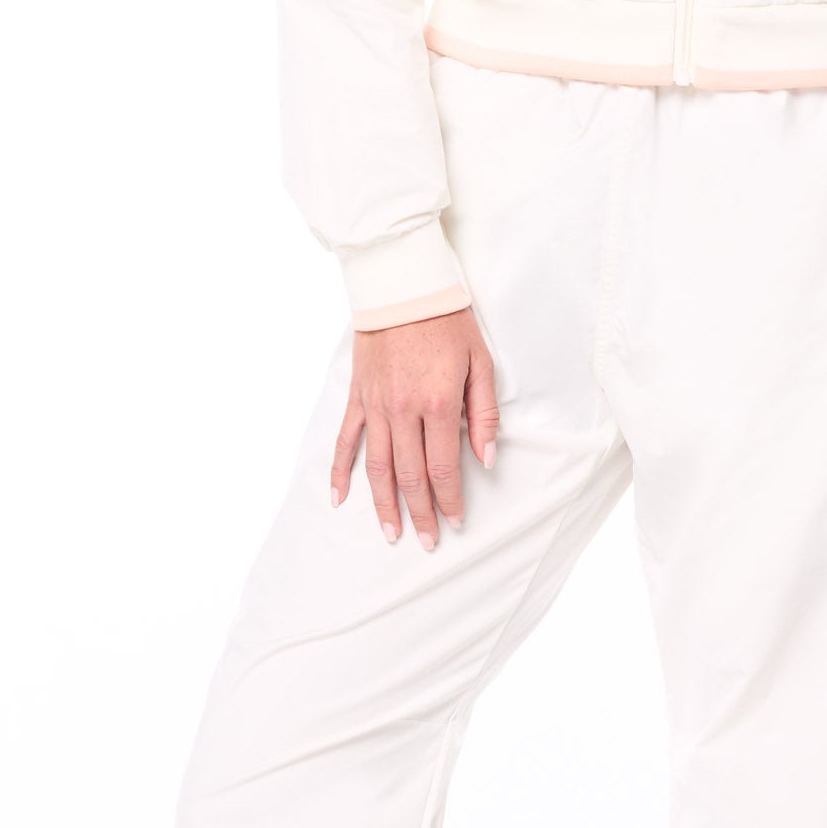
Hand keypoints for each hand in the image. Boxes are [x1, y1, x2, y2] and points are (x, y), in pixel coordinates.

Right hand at [331, 308, 497, 547]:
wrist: (403, 287)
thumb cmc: (448, 322)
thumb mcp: (481, 363)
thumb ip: (485, 415)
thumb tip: (487, 459)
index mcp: (438, 403)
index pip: (444, 467)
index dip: (450, 500)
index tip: (455, 522)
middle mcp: (403, 410)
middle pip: (410, 476)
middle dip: (420, 513)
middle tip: (426, 541)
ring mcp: (375, 406)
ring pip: (377, 467)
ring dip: (384, 505)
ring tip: (391, 533)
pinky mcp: (356, 397)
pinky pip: (344, 441)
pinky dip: (339, 472)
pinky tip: (340, 499)